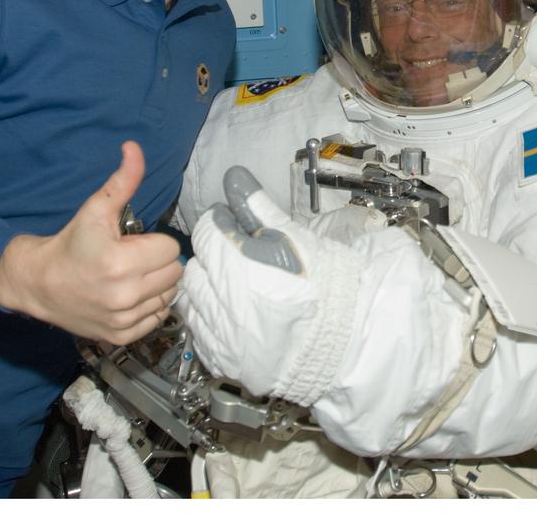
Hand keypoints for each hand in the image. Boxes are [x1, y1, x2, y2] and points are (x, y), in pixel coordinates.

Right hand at [0, 141, 182, 343]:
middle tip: (134, 258)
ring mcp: (124, 319)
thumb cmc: (70, 244)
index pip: (170, 249)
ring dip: (156, 284)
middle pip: (174, 272)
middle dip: (158, 261)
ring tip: (132, 276)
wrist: (38, 284)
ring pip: (169, 295)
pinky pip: (157, 317)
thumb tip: (134, 148)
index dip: (153, 242)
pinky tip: (129, 295)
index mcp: (121, 263)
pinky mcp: (121, 336)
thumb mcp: (95, 210)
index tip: (133, 243)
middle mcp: (125, 295)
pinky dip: (149, 306)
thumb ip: (122, 181)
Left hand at [179, 168, 369, 406]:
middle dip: (212, 257)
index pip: (206, 232)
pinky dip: (210, 321)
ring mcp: (223, 336)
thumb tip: (233, 176)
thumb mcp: (293, 236)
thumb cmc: (323, 282)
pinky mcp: (224, 360)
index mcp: (242, 266)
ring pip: (193, 300)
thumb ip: (256, 206)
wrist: (344, 337)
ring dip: (208, 289)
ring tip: (237, 288)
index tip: (235, 226)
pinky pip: (199, 332)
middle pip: (196, 266)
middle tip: (238, 258)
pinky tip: (234, 315)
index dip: (221, 224)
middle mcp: (226, 304)